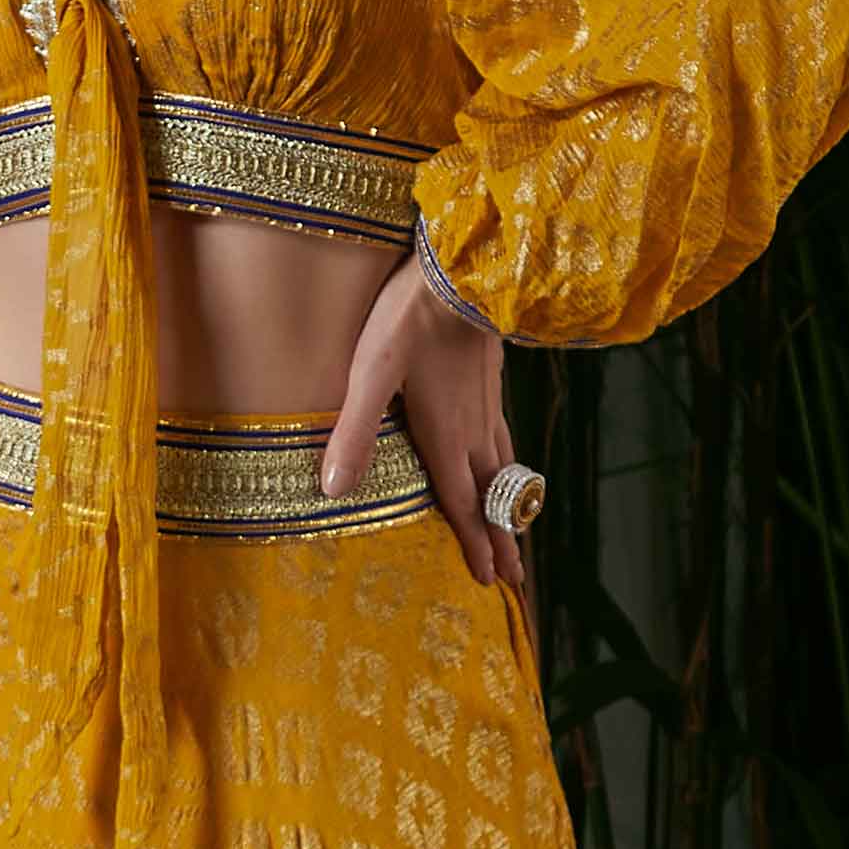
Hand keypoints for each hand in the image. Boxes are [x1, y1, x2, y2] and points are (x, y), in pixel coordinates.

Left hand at [321, 253, 524, 593]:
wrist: (461, 268)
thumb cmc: (408, 318)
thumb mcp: (370, 375)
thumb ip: (354, 433)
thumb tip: (331, 490)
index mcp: (444, 435)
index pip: (462, 502)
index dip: (474, 543)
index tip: (488, 580)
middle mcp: (472, 428)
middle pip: (492, 496)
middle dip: (502, 539)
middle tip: (515, 580)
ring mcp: (487, 404)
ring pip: (505, 468)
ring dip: (510, 507)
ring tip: (516, 531)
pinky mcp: (491, 381)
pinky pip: (505, 438)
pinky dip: (511, 467)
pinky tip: (507, 460)